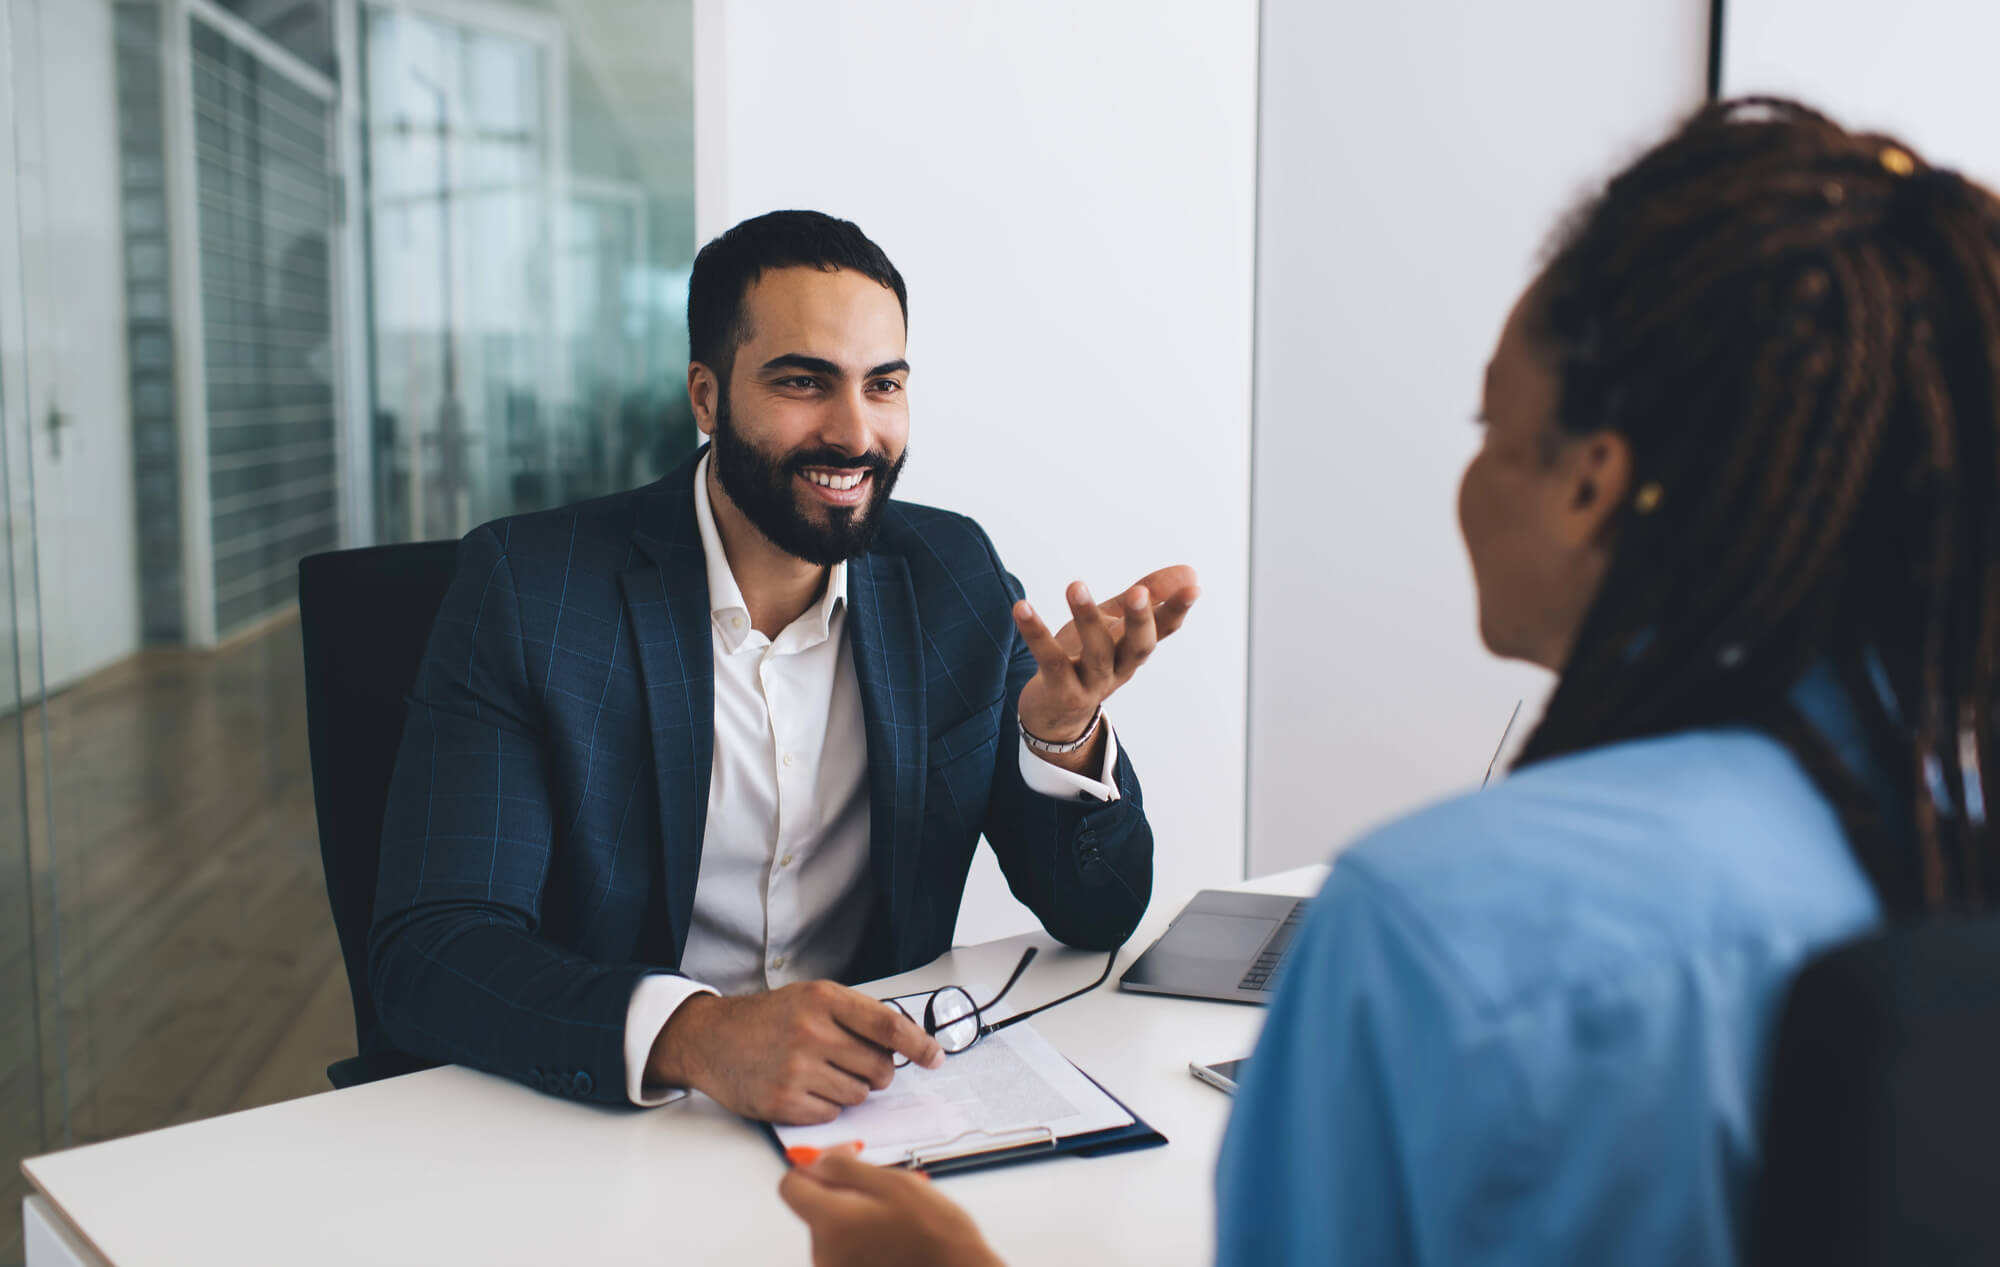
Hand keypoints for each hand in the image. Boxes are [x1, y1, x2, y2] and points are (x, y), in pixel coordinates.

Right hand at [648, 981, 943, 1123]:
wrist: (711, 1038)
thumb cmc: (767, 1019)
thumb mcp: (812, 999)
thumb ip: (856, 1016)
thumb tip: (906, 1044)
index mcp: (823, 999)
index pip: (888, 1024)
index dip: (918, 1044)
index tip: (935, 1057)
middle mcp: (811, 1031)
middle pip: (880, 1067)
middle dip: (877, 1072)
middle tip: (852, 1064)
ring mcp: (796, 1069)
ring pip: (859, 1094)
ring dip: (849, 1089)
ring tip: (819, 1073)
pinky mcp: (783, 1102)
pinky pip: (833, 1114)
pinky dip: (825, 1107)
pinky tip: (803, 1089)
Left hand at [779, 1143, 1007, 1266]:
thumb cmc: (935, 1233)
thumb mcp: (891, 1182)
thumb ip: (843, 1168)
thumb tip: (813, 1160)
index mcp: (831, 1222)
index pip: (790, 1185)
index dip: (813, 1163)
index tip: (840, 1157)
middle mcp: (826, 1252)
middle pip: (813, 1204)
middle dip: (840, 1185)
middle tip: (879, 1178)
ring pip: (832, 1223)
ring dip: (856, 1206)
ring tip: (894, 1205)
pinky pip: (845, 1244)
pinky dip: (862, 1229)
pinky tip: (893, 1226)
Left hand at [1013, 564, 1199, 753]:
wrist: (1054, 715)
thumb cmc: (1087, 660)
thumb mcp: (1116, 624)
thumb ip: (1147, 595)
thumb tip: (1189, 571)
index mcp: (1134, 650)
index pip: (1163, 629)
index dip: (1177, 609)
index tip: (1194, 586)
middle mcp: (1120, 669)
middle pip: (1138, 647)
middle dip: (1140, 620)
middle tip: (1139, 593)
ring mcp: (1092, 683)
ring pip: (1096, 653)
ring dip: (1087, 618)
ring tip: (1075, 585)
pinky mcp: (1061, 691)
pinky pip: (1050, 661)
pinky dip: (1036, 633)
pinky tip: (1022, 608)